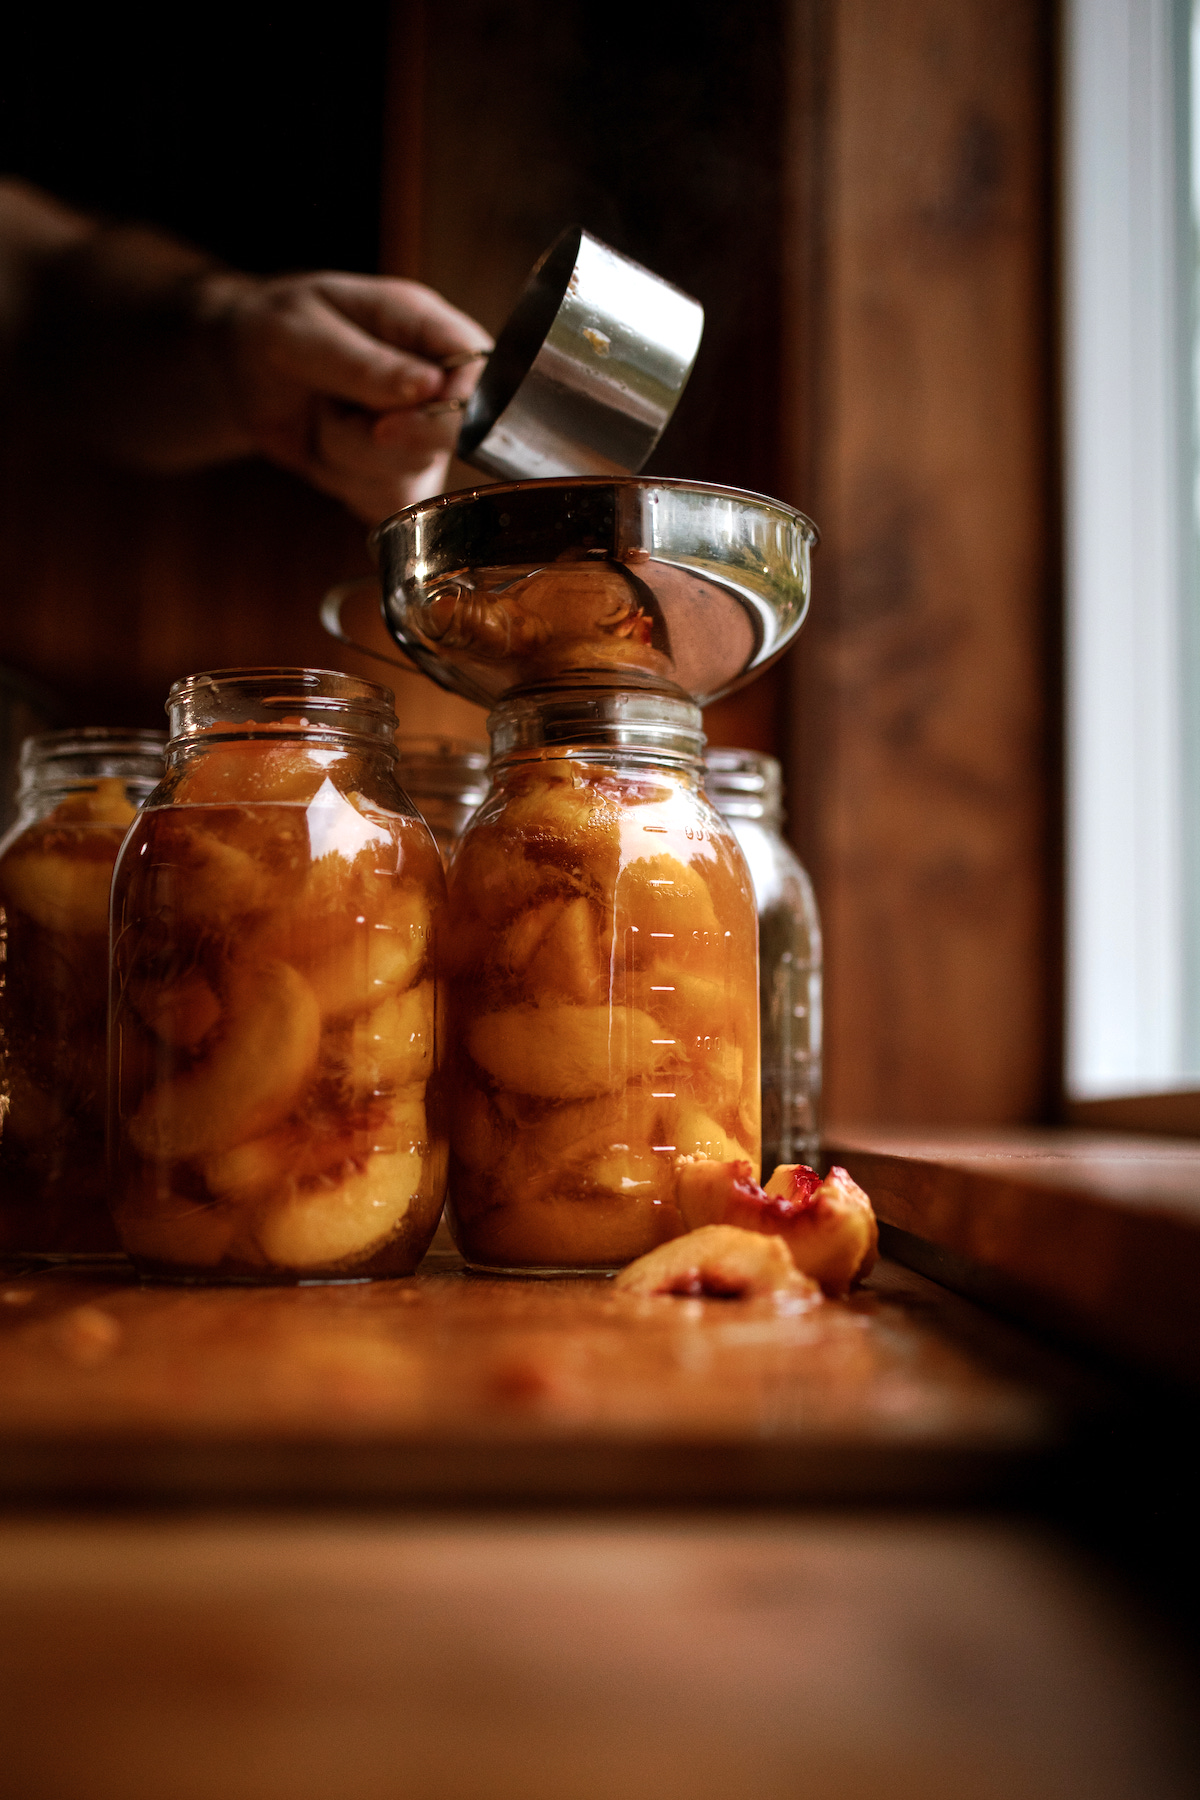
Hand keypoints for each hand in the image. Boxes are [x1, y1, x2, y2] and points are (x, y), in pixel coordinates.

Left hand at [210, 271, 491, 522]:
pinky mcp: (402, 475)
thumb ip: (363, 361)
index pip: (481, 370)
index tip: (386, 424)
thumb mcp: (298, 333)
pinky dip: (344, 483)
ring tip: (324, 415)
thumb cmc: (274, 331)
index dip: (451, 407)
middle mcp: (437, 380)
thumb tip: (430, 386)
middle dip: (377, 439)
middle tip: (332, 408)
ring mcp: (424, 433)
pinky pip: (391, 506)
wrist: (244, 373)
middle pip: (450, 438)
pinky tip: (328, 449)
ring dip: (346, 456)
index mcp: (425, 325)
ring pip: (411, 475)